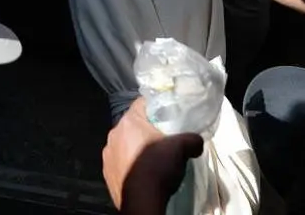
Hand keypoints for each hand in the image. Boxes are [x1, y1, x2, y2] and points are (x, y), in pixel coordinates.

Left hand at [103, 98, 203, 214]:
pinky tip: (143, 173)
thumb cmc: (158, 168)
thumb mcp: (181, 148)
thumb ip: (191, 139)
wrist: (142, 202)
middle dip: (147, 129)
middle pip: (133, 124)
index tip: (168, 114)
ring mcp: (108, 154)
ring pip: (125, 143)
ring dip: (136, 147)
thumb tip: (197, 141)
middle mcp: (114, 134)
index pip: (142, 103)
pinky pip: (120, 161)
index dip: (157, 106)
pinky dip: (130, 163)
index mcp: (129, 122)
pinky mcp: (107, 173)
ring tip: (153, 158)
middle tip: (164, 138)